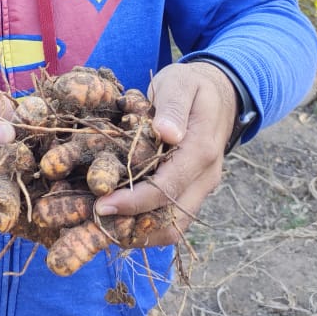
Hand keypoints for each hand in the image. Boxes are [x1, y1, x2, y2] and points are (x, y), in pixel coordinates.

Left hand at [94, 61, 237, 244]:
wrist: (220, 92)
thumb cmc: (192, 84)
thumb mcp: (180, 83)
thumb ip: (173, 106)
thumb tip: (167, 133)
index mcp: (200, 150)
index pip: (167, 188)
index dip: (133, 201)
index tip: (102, 205)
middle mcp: (205, 176)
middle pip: (172, 220)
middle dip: (133, 228)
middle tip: (95, 223)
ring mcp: (201, 186)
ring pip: (173, 226)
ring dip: (139, 232)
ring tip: (102, 225)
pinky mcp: (192, 189)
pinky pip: (171, 216)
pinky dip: (145, 222)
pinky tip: (118, 217)